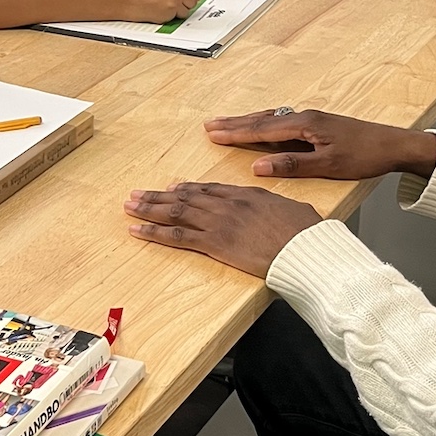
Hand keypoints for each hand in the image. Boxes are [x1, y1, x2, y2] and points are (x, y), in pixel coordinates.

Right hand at [105, 0, 203, 22]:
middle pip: (193, 0)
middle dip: (185, 2)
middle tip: (172, 0)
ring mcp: (173, 3)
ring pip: (186, 11)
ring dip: (177, 10)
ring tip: (162, 5)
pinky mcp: (167, 15)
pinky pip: (175, 18)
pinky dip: (168, 16)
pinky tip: (157, 9)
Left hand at [124, 182, 321, 275]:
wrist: (305, 247)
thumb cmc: (306, 233)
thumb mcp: (292, 210)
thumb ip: (275, 207)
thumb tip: (276, 212)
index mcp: (246, 194)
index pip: (209, 189)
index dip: (188, 189)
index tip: (172, 188)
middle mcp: (227, 204)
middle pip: (186, 197)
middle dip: (159, 196)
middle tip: (138, 194)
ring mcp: (218, 222)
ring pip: (175, 212)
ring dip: (149, 209)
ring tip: (130, 206)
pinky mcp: (214, 242)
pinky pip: (177, 236)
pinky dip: (154, 232)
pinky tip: (137, 230)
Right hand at [205, 108, 435, 180]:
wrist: (394, 144)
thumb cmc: (364, 156)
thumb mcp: (328, 165)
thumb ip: (292, 165)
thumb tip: (257, 166)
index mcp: (304, 124)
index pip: (261, 129)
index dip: (235, 132)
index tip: (212, 133)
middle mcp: (304, 116)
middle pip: (262, 119)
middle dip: (234, 123)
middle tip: (209, 125)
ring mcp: (311, 118)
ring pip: (271, 118)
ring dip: (247, 121)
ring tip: (227, 124)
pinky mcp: (318, 123)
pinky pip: (281, 121)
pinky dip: (264, 123)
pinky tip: (262, 126)